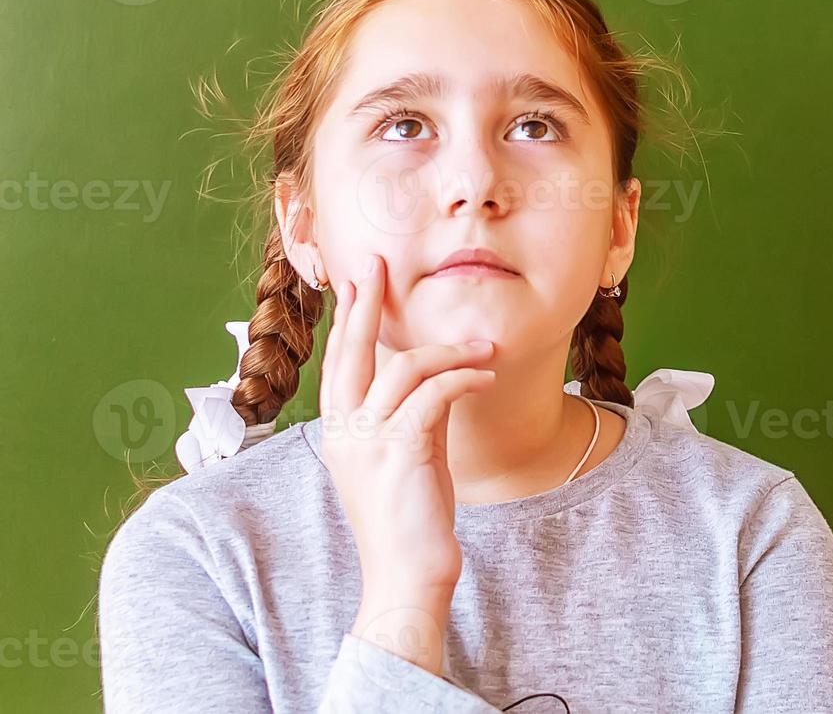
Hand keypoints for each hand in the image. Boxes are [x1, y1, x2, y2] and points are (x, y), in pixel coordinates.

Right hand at [319, 253, 496, 672]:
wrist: (407, 576)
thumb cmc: (411, 519)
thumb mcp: (402, 457)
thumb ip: (406, 415)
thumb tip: (430, 376)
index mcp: (338, 432)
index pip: (339, 363)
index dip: (348, 321)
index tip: (358, 282)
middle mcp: (343, 432)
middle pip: (351, 352)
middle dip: (366, 305)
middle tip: (377, 265)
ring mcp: (367, 441)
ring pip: (403, 368)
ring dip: (450, 350)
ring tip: (485, 349)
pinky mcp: (400, 451)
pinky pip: (433, 394)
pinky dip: (462, 378)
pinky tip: (486, 376)